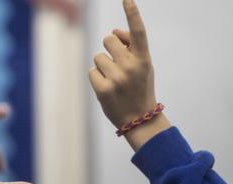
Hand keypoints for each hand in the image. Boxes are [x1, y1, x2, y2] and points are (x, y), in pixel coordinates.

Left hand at [89, 0, 170, 150]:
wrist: (139, 118)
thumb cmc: (139, 87)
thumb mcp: (142, 66)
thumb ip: (130, 47)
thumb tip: (112, 32)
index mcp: (144, 59)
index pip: (138, 32)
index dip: (132, 13)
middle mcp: (131, 66)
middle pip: (108, 40)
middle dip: (109, 49)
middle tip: (117, 66)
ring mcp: (117, 78)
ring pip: (98, 57)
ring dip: (102, 66)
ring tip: (114, 81)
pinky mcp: (103, 89)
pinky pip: (91, 71)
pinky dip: (96, 78)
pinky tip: (107, 89)